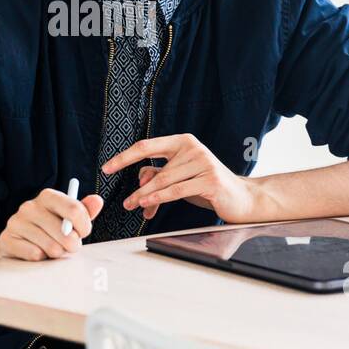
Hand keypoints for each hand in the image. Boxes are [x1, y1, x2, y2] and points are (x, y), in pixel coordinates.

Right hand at [0, 188, 102, 260]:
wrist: (20, 243)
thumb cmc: (50, 230)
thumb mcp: (69, 218)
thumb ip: (84, 210)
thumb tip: (97, 200)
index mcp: (47, 196)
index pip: (75, 210)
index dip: (84, 226)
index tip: (83, 233)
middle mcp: (29, 206)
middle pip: (64, 232)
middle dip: (73, 245)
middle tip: (70, 247)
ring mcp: (15, 222)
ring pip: (51, 247)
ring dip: (57, 253)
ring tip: (53, 249)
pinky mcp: (6, 239)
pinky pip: (35, 255)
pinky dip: (41, 258)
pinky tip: (37, 252)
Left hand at [102, 134, 257, 222]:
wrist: (242, 198)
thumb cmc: (207, 186)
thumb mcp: (180, 177)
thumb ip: (160, 174)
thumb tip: (139, 179)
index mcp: (183, 141)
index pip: (147, 146)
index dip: (124, 157)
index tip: (107, 168)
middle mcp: (192, 148)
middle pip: (154, 169)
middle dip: (138, 189)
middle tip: (125, 202)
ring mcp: (203, 162)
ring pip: (164, 181)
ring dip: (146, 196)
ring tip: (133, 206)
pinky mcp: (210, 179)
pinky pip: (177, 190)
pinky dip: (160, 197)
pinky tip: (147, 204)